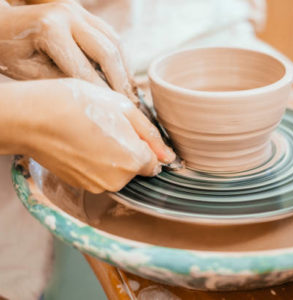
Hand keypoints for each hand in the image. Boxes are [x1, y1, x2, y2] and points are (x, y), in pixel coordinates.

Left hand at [0, 1, 137, 101]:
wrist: (3, 25)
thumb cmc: (9, 50)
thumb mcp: (29, 72)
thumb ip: (61, 82)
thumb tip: (93, 96)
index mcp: (50, 29)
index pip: (85, 69)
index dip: (101, 94)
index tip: (112, 113)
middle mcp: (68, 14)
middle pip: (108, 51)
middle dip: (121, 82)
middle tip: (130, 105)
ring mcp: (77, 10)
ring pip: (115, 41)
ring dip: (125, 68)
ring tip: (130, 92)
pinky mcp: (83, 12)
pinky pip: (111, 35)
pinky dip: (120, 56)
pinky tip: (123, 75)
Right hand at [3, 79, 174, 192]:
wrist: (34, 117)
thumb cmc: (78, 105)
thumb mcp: (123, 109)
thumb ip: (151, 136)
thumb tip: (168, 156)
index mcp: (133, 160)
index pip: (155, 163)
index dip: (146, 146)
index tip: (130, 132)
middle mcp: (118, 180)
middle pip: (136, 168)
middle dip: (130, 151)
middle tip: (109, 127)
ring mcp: (98, 185)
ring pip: (118, 172)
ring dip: (113, 157)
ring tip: (93, 134)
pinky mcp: (81, 185)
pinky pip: (100, 175)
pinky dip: (97, 162)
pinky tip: (83, 144)